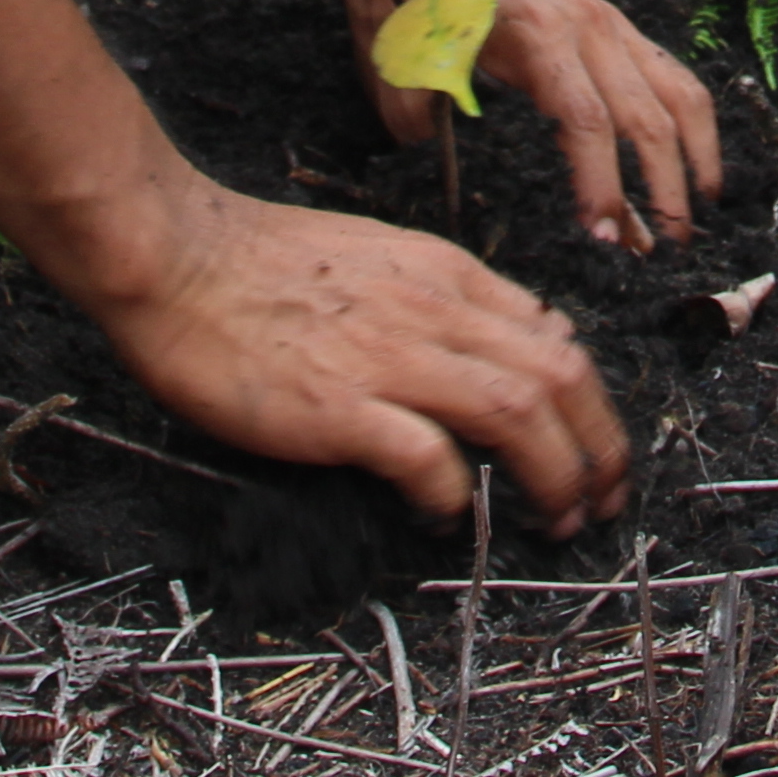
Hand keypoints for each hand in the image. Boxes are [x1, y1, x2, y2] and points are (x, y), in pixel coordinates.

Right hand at [79, 177, 631, 533]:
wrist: (173, 255)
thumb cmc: (258, 261)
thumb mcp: (378, 256)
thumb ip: (444, 296)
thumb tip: (513, 337)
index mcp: (444, 274)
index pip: (554, 338)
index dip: (593, 404)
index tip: (598, 448)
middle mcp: (433, 312)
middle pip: (559, 377)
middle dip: (600, 447)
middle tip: (604, 500)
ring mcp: (389, 359)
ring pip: (516, 412)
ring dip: (553, 475)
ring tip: (558, 521)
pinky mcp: (339, 407)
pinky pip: (428, 457)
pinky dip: (453, 495)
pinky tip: (447, 519)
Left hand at [357, 0, 724, 254]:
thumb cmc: (413, 0)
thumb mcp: (410, 64)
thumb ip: (430, 125)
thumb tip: (450, 186)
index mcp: (539, 34)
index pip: (587, 120)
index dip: (600, 182)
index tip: (601, 235)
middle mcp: (590, 26)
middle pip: (647, 115)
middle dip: (661, 188)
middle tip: (663, 250)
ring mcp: (610, 23)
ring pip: (679, 91)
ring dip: (695, 155)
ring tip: (700, 210)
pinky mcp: (614, 27)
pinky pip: (670, 76)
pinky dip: (688, 123)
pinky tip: (691, 164)